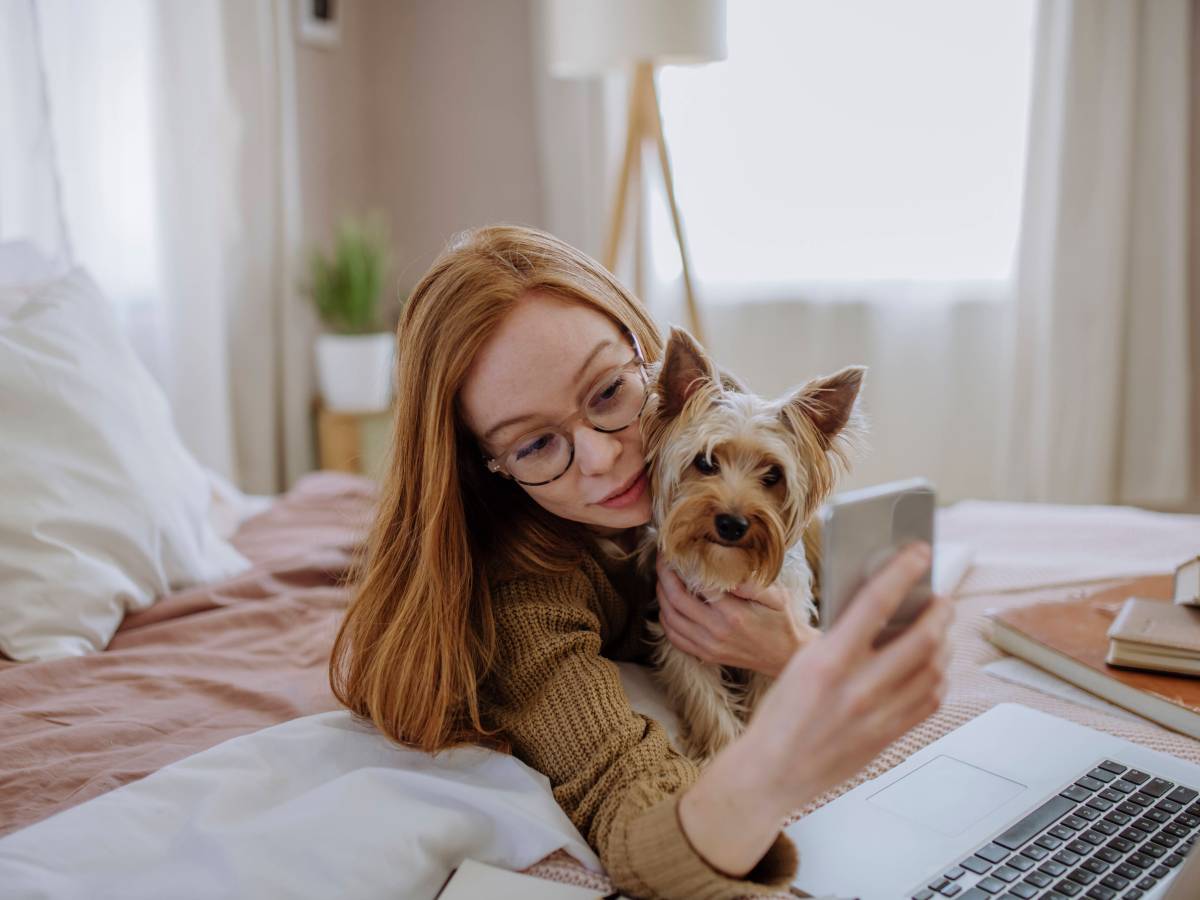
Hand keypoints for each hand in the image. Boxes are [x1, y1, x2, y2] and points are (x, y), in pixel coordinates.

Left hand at [655, 557, 818, 676]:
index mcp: (733, 614)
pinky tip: (669, 606)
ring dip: (661, 596)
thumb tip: (727, 571)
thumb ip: (752, 583)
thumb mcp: (777, 597)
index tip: (675, 551)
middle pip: (675, 600)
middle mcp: (716, 631)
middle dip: (664, 576)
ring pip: (670, 618)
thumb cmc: (783, 621)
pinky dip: (666, 619)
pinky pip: (674, 637)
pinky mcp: (706, 655)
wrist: (787, 657)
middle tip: (663, 560)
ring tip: (664, 579)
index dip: (681, 565)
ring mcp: (708, 646)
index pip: (696, 584)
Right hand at [745, 541, 951, 807]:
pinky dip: (939, 677)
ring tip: (940, 629)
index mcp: (827, 661)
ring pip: (934, 669)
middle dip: (939, 611)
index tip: (918, 552)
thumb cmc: (779, 716)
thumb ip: (839, 639)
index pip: (876, 602)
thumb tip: (878, 610)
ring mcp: (877, 716)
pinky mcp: (888, 737)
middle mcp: (857, 688)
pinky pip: (929, 700)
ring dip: (944, 643)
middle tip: (941, 598)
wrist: (770, 773)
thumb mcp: (800, 664)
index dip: (902, 571)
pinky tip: (933, 667)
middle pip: (922, 638)